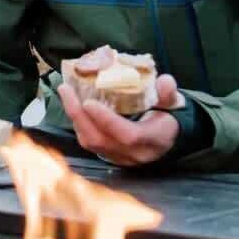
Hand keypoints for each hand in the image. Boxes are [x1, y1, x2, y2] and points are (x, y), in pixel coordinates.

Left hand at [58, 73, 181, 166]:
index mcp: (154, 140)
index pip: (128, 135)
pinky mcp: (110, 155)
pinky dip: (79, 123)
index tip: (89, 101)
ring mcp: (121, 157)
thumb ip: (168, 93)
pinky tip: (72, 105)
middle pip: (101, 140)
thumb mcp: (173, 103)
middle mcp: (135, 153)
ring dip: (75, 118)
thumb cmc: (169, 116)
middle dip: (79, 115)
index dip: (107, 120)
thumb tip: (165, 81)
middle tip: (66, 89)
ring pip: (91, 143)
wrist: (169, 137)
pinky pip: (89, 142)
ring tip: (66, 93)